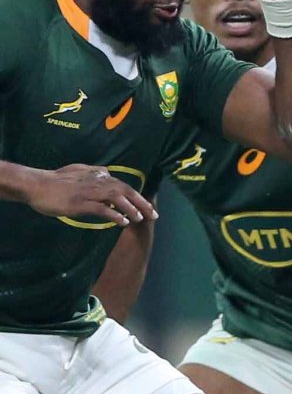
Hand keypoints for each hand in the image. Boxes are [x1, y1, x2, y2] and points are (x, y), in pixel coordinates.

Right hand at [22, 165, 155, 225]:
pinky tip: (122, 222)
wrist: (36, 184)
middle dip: (141, 203)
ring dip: (130, 209)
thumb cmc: (56, 180)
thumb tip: (107, 171)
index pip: (123, 186)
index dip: (138, 196)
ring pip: (116, 198)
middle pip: (125, 191)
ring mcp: (88, 192)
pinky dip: (114, 214)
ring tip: (140, 219)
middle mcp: (96, 182)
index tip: (149, 207)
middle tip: (154, 215)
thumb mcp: (78, 171)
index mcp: (97, 176)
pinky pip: (101, 208)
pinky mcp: (79, 203)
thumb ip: (94, 171)